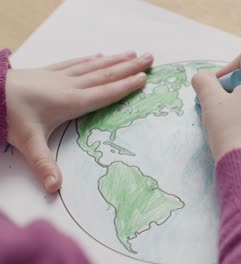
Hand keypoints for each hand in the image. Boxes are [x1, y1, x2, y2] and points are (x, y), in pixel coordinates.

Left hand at [6, 51, 152, 191]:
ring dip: (115, 60)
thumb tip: (55, 187)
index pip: (105, 93)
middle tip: (149, 58)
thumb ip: (44, 165)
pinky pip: (75, 63)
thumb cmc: (8, 116)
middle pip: (106, 75)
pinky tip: (98, 55)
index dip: (126, 86)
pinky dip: (90, 59)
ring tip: (132, 53)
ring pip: (94, 66)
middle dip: (129, 67)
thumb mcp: (28, 143)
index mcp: (71, 103)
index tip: (144, 78)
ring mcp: (59, 77)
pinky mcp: (49, 72)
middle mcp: (70, 86)